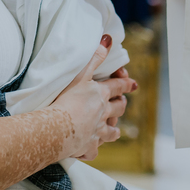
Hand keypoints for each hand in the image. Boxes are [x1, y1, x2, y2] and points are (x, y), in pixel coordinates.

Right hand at [51, 37, 136, 160]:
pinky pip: (93, 151)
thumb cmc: (66, 100)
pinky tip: (91, 150)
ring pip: (110, 133)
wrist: (56, 129)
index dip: (125, 84)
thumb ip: (94, 57)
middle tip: (122, 104)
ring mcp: (96, 132)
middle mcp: (102, 114)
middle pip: (117, 110)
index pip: (117, 87)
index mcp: (100, 95)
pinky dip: (92, 149)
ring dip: (113, 130)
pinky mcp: (87, 147)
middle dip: (121, 106)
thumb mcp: (80, 74)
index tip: (133, 84)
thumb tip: (108, 39)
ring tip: (115, 131)